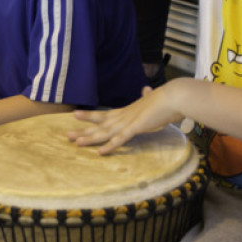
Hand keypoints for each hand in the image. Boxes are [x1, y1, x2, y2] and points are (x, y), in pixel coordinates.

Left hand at [68, 86, 183, 154]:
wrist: (174, 97)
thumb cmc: (166, 100)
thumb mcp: (153, 99)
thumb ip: (147, 97)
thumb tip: (146, 89)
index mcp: (127, 111)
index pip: (104, 114)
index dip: (90, 116)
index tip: (75, 115)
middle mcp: (124, 116)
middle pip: (99, 124)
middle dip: (83, 130)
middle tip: (67, 135)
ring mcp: (128, 122)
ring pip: (105, 132)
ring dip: (91, 138)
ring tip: (76, 142)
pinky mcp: (136, 128)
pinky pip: (120, 139)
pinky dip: (110, 146)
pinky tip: (101, 152)